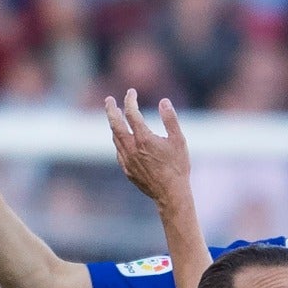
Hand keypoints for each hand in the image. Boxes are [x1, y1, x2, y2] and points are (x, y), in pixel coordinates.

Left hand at [105, 90, 191, 206]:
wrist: (171, 194)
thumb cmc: (178, 167)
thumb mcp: (179, 141)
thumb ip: (171, 120)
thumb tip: (164, 101)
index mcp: (144, 138)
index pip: (131, 112)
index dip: (130, 100)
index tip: (131, 92)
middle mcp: (131, 148)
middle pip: (115, 123)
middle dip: (111, 109)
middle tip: (109, 100)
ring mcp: (127, 160)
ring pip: (115, 138)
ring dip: (114, 125)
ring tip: (116, 117)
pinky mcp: (127, 170)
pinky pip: (118, 151)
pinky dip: (118, 141)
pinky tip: (122, 139)